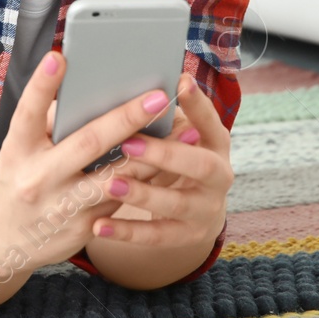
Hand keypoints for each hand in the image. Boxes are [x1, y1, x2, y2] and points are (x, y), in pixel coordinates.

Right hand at [0, 49, 176, 270]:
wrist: (4, 239)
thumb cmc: (20, 177)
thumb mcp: (20, 148)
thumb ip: (48, 121)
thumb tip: (86, 88)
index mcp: (17, 148)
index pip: (28, 111)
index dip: (42, 84)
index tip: (60, 56)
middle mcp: (37, 176)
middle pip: (87, 142)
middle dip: (126, 118)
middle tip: (158, 97)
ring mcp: (61, 205)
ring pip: (116, 176)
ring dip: (154, 154)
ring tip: (185, 132)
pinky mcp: (82, 227)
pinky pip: (122, 198)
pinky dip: (148, 178)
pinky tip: (173, 163)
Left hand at [87, 72, 231, 248]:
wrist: (197, 209)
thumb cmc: (175, 157)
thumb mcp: (178, 136)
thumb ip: (162, 120)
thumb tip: (126, 91)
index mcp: (216, 143)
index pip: (211, 120)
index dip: (197, 103)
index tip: (180, 81)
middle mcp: (220, 176)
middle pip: (199, 165)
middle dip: (164, 154)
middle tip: (129, 143)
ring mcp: (206, 209)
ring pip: (176, 203)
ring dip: (142, 194)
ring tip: (110, 184)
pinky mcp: (188, 236)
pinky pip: (156, 236)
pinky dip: (126, 232)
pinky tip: (98, 226)